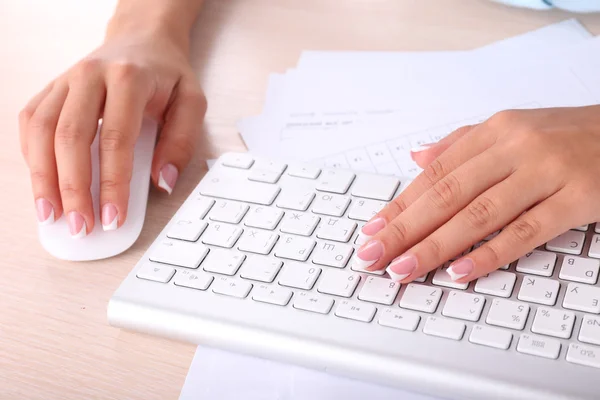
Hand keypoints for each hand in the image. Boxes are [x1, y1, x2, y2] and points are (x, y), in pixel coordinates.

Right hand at [19, 27, 205, 236]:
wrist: (143, 39)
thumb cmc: (167, 74)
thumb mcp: (192, 102)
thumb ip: (181, 142)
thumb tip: (161, 182)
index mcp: (128, 78)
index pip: (115, 139)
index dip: (112, 184)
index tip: (113, 218)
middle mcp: (90, 76)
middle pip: (70, 138)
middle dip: (73, 189)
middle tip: (80, 226)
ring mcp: (65, 80)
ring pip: (42, 131)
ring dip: (43, 179)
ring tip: (52, 216)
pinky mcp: (51, 89)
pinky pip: (32, 123)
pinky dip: (33, 157)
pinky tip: (44, 184)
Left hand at [353, 106, 599, 282]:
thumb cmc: (568, 135)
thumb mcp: (513, 128)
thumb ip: (463, 144)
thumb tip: (417, 158)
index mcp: (494, 132)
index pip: (434, 175)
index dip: (399, 205)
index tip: (371, 231)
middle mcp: (514, 148)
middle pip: (447, 195)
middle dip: (404, 229)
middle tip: (372, 256)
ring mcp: (545, 173)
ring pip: (478, 215)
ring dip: (435, 246)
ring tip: (403, 268)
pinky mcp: (576, 199)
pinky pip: (525, 232)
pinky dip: (490, 253)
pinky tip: (460, 271)